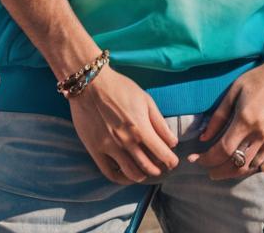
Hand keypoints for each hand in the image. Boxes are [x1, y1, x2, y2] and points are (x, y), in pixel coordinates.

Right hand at [67, 65, 180, 184]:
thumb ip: (160, 123)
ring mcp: (110, 148)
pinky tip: (128, 175)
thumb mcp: (145, 100)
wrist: (91, 84)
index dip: (171, 160)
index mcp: (141, 128)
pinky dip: (122, 179)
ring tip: (147, 172)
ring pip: (131, 173)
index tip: (173, 162)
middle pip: (148, 166)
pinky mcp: (95, 150)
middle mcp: (126, 142)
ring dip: (143, 176)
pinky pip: (110, 173)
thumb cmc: (120, 88)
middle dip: (158, 169)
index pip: (162, 153)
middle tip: (162, 167)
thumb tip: (172, 142)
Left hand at [186, 50, 263, 179]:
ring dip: (233, 172)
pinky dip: (251, 168)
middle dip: (218, 170)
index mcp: (246, 119)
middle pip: (236, 164)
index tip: (196, 159)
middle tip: (207, 169)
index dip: (207, 158)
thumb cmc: (260, 78)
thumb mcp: (234, 90)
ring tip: (222, 169)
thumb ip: (218, 115)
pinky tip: (242, 165)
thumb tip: (204, 138)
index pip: (223, 150)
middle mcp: (261, 134)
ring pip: (250, 167)